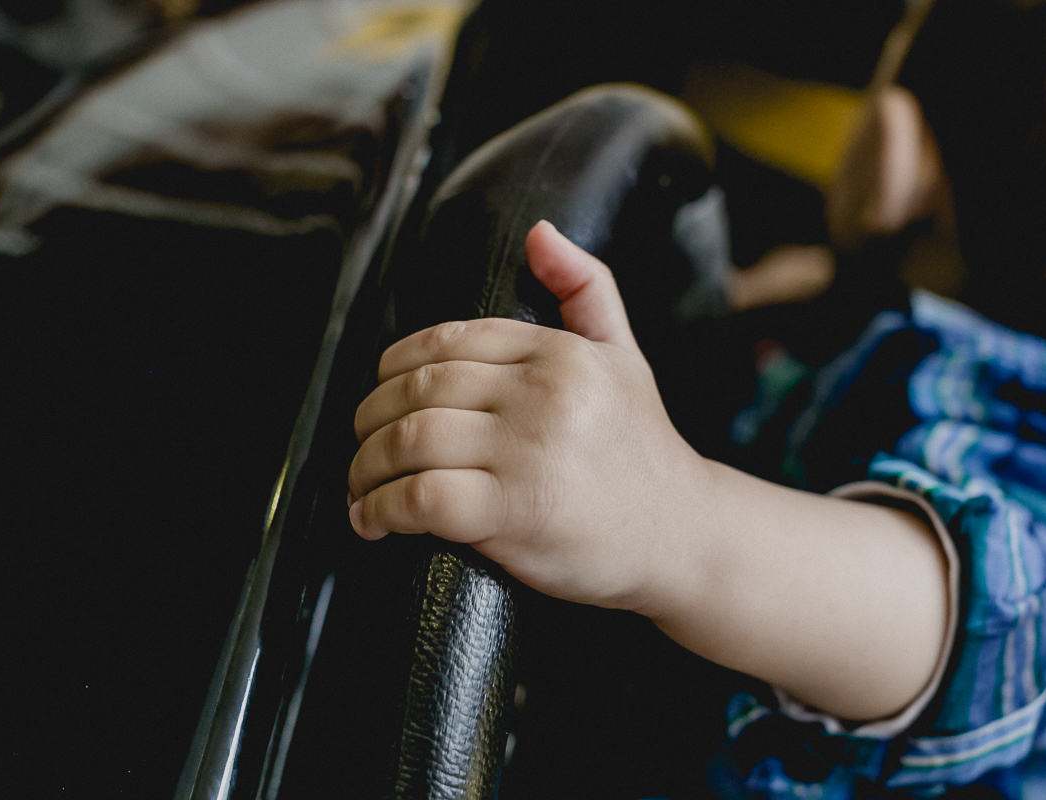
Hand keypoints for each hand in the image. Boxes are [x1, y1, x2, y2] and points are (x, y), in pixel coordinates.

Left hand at [347, 221, 703, 609]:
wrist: (684, 538)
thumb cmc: (644, 452)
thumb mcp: (626, 357)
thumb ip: (587, 289)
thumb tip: (539, 231)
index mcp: (560, 354)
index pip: (447, 341)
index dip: (394, 367)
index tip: (380, 395)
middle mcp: (543, 394)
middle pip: (418, 389)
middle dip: (370, 419)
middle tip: (362, 445)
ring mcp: (528, 452)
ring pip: (408, 440)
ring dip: (365, 466)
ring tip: (361, 486)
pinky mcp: (514, 512)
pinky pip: (420, 498)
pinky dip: (381, 509)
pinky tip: (373, 521)